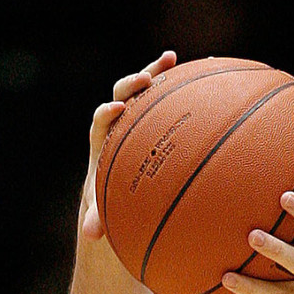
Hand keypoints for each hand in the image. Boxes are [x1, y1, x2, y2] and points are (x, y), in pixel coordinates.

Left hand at [81, 55, 176, 242]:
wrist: (120, 186)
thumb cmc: (113, 200)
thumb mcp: (106, 211)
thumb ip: (99, 218)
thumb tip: (90, 236)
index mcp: (103, 141)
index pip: (101, 120)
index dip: (107, 112)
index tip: (117, 108)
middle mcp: (118, 123)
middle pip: (120, 94)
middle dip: (131, 85)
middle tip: (144, 80)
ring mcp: (138, 116)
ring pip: (144, 89)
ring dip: (156, 72)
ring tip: (171, 58)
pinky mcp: (155, 116)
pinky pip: (166, 98)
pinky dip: (179, 86)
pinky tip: (203, 78)